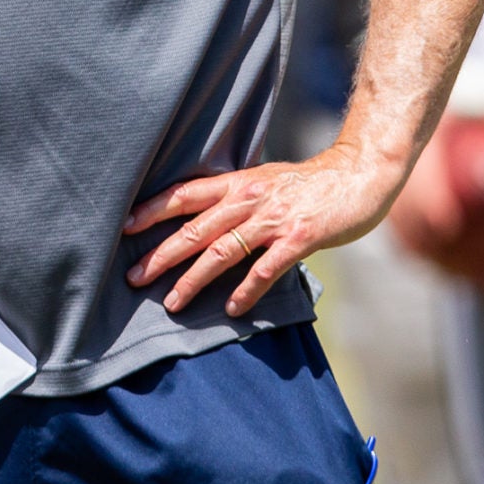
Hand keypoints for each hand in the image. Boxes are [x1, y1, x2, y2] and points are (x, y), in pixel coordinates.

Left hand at [123, 141, 398, 318]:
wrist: (358, 175)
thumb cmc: (308, 183)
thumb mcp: (264, 180)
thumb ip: (234, 197)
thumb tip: (201, 218)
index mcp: (238, 182)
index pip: (185, 194)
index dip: (153, 210)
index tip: (124, 227)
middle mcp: (250, 198)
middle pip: (196, 227)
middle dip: (162, 254)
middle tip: (134, 277)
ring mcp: (274, 218)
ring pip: (223, 250)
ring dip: (194, 279)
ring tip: (173, 303)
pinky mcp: (299, 237)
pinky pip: (266, 268)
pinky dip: (246, 289)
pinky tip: (231, 307)